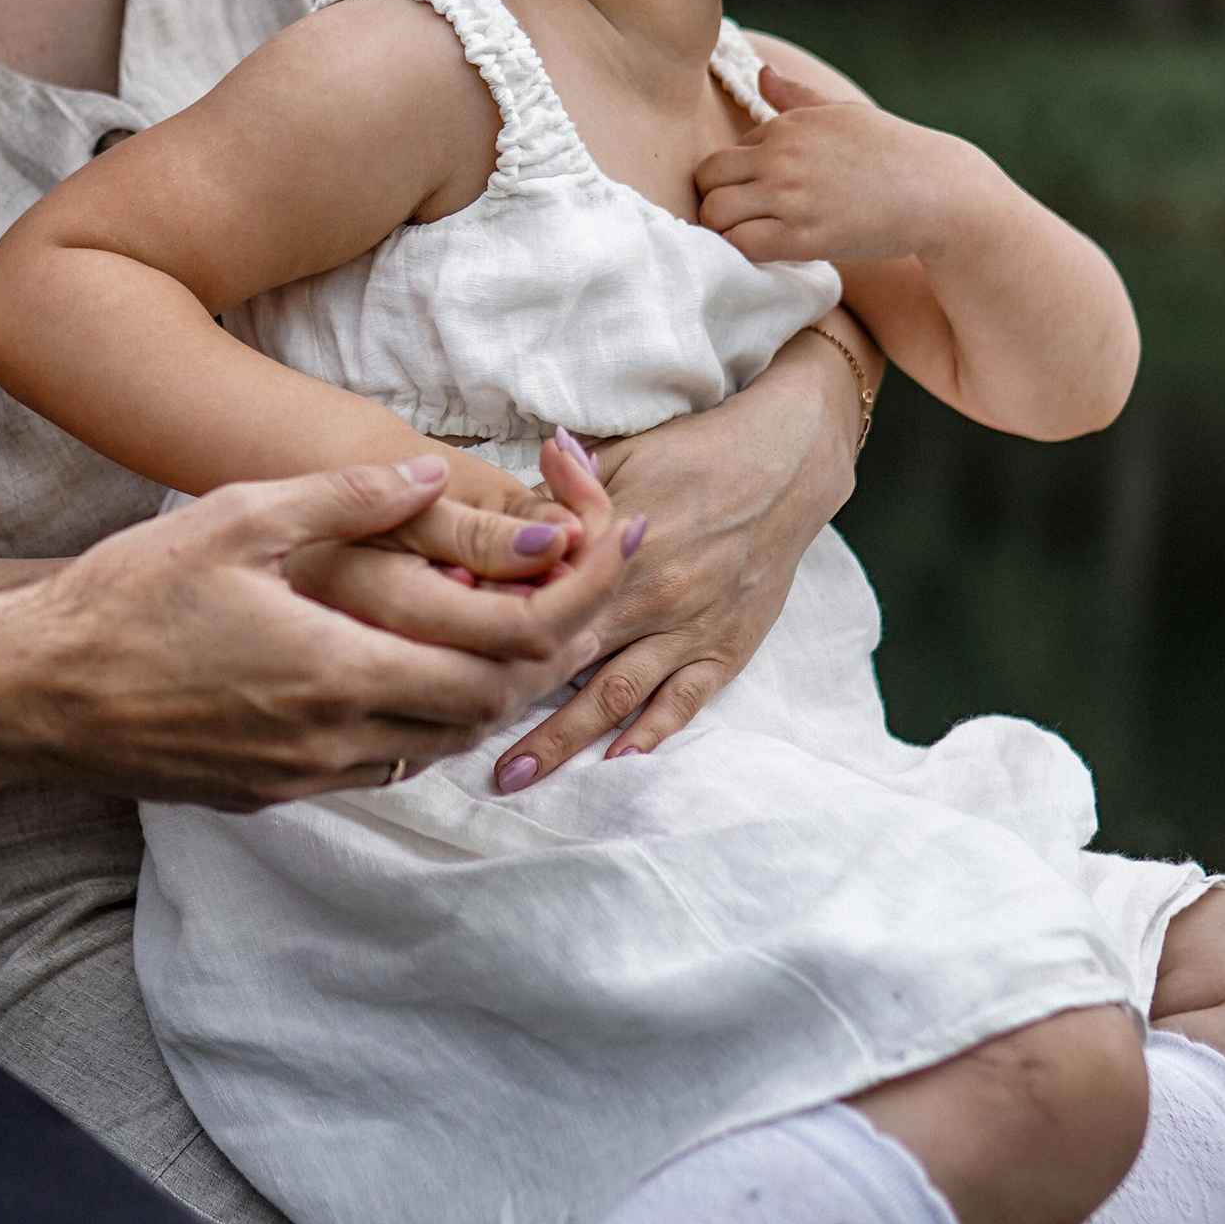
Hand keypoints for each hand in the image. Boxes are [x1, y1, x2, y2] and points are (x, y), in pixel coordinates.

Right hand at [0, 456, 631, 804]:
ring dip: (482, 693)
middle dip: (544, 655)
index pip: (502, 658)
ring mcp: (303, 776)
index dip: (572, 609)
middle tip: (569, 594)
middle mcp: (337, 737)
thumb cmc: (121, 598)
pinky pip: (379, 766)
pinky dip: (419, 721)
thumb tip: (434, 475)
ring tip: (499, 624)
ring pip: (438, 749)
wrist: (29, 697)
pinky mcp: (270, 793)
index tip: (609, 556)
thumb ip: (343, 499)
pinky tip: (405, 669)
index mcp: (341, 666)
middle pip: (488, 713)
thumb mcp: (233, 519)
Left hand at [489, 347, 862, 788]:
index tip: (435, 655)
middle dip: (507, 701)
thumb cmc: (696, 451)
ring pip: (614, 694)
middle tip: (453, 738)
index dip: (486, 626)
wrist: (789, 462)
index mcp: (613, 549)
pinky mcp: (725, 649)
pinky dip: (648, 736)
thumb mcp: (619, 456)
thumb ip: (556, 493)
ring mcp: (688, 628)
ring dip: (563, 737)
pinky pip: (683, 703)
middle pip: (563, 660)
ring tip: (515, 772)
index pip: (537, 598)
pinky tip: (613, 763)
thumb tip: (492, 517)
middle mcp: (648, 596)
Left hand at [694, 66, 981, 269]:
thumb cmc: (892, 152)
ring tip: (755, 237)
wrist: (938, 191)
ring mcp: (791, 196)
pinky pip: (743, 245)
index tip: (765, 196)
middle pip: (706, 178)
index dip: (740, 179)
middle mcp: (782, 156)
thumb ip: (796, 97)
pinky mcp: (804, 237)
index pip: (728, 153)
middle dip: (715, 199)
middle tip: (744, 219)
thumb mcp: (843, 114)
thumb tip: (764, 71)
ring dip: (726, 230)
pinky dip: (745, 253)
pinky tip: (771, 253)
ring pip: (716, 214)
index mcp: (788, 125)